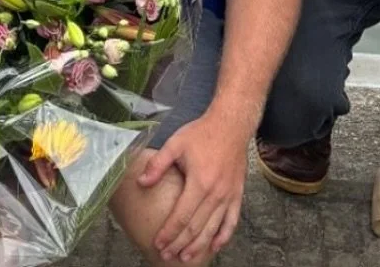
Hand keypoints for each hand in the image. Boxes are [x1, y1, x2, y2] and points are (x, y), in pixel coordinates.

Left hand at [140, 114, 248, 261]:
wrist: (231, 125)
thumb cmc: (201, 133)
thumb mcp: (175, 143)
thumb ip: (158, 164)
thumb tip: (141, 182)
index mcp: (199, 182)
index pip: (181, 216)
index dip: (169, 232)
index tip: (158, 243)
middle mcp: (215, 194)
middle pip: (196, 227)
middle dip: (180, 244)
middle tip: (167, 255)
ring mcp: (228, 197)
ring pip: (213, 229)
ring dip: (199, 246)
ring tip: (186, 257)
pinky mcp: (237, 195)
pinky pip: (232, 221)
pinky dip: (223, 236)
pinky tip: (215, 246)